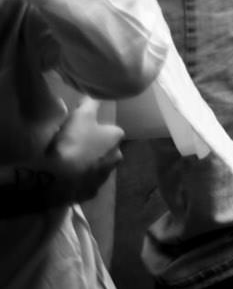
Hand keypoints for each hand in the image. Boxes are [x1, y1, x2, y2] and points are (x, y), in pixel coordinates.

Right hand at [0, 102, 124, 215]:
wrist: (59, 176)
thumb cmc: (73, 141)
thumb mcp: (81, 115)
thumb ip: (90, 103)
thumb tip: (95, 95)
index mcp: (116, 138)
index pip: (110, 131)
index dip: (96, 130)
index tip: (82, 131)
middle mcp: (117, 158)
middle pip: (106, 150)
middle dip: (95, 148)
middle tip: (75, 147)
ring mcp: (104, 177)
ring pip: (98, 168)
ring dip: (88, 165)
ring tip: (69, 163)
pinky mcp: (91, 193)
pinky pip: (86, 184)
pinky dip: (79, 181)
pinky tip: (67, 178)